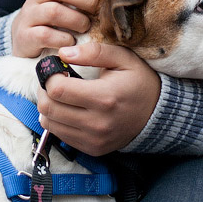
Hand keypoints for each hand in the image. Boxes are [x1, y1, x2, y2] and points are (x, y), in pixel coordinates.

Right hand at [11, 0, 102, 57]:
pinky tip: (71, 42)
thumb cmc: (58, 15)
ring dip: (76, 21)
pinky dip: (63, 40)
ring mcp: (30, 15)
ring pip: (53, 11)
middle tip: (94, 11)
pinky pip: (45, 35)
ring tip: (84, 28)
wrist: (27, 38)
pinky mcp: (26, 36)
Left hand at [35, 42, 160, 155]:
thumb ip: (93, 52)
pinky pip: (61, 136)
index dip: (49, 76)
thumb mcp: (122, 58)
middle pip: (48, 108)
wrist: (157, 113)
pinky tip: (69, 109)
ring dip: (48, 106)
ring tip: (60, 94)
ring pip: (50, 124)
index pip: (57, 89)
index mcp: (104, 97)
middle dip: (44, 91)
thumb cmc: (139, 81)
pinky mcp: (92, 149)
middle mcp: (97, 123)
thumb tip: (63, 53)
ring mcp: (94, 139)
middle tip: (53, 80)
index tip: (56, 68)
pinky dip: (58, 121)